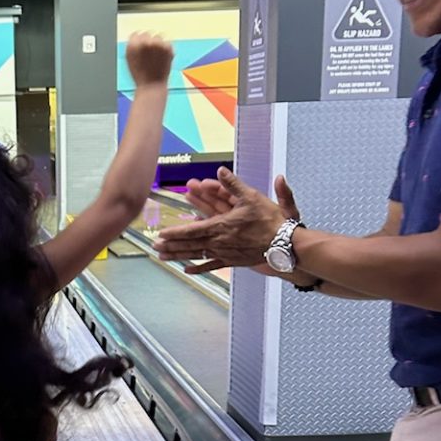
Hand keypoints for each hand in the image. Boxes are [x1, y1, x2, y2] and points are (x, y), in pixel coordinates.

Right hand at [125, 31, 172, 87]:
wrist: (152, 87)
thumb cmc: (139, 75)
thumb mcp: (129, 59)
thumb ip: (133, 44)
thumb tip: (139, 34)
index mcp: (132, 44)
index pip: (136, 34)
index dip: (139, 43)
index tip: (141, 51)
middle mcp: (144, 42)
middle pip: (147, 33)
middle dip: (149, 42)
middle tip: (150, 56)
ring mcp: (157, 44)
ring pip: (158, 36)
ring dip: (158, 44)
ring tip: (156, 58)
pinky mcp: (168, 47)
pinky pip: (167, 43)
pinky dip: (166, 49)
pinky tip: (162, 59)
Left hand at [154, 167, 287, 270]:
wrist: (285, 244)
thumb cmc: (271, 220)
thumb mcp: (252, 197)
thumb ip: (234, 184)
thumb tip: (220, 170)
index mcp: (222, 226)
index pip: (193, 229)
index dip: (176, 232)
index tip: (161, 234)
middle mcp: (220, 242)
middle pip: (190, 244)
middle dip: (171, 245)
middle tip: (155, 247)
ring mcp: (225, 253)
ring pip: (197, 255)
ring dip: (178, 256)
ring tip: (163, 257)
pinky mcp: (233, 261)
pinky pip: (212, 266)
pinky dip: (199, 268)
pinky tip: (187, 270)